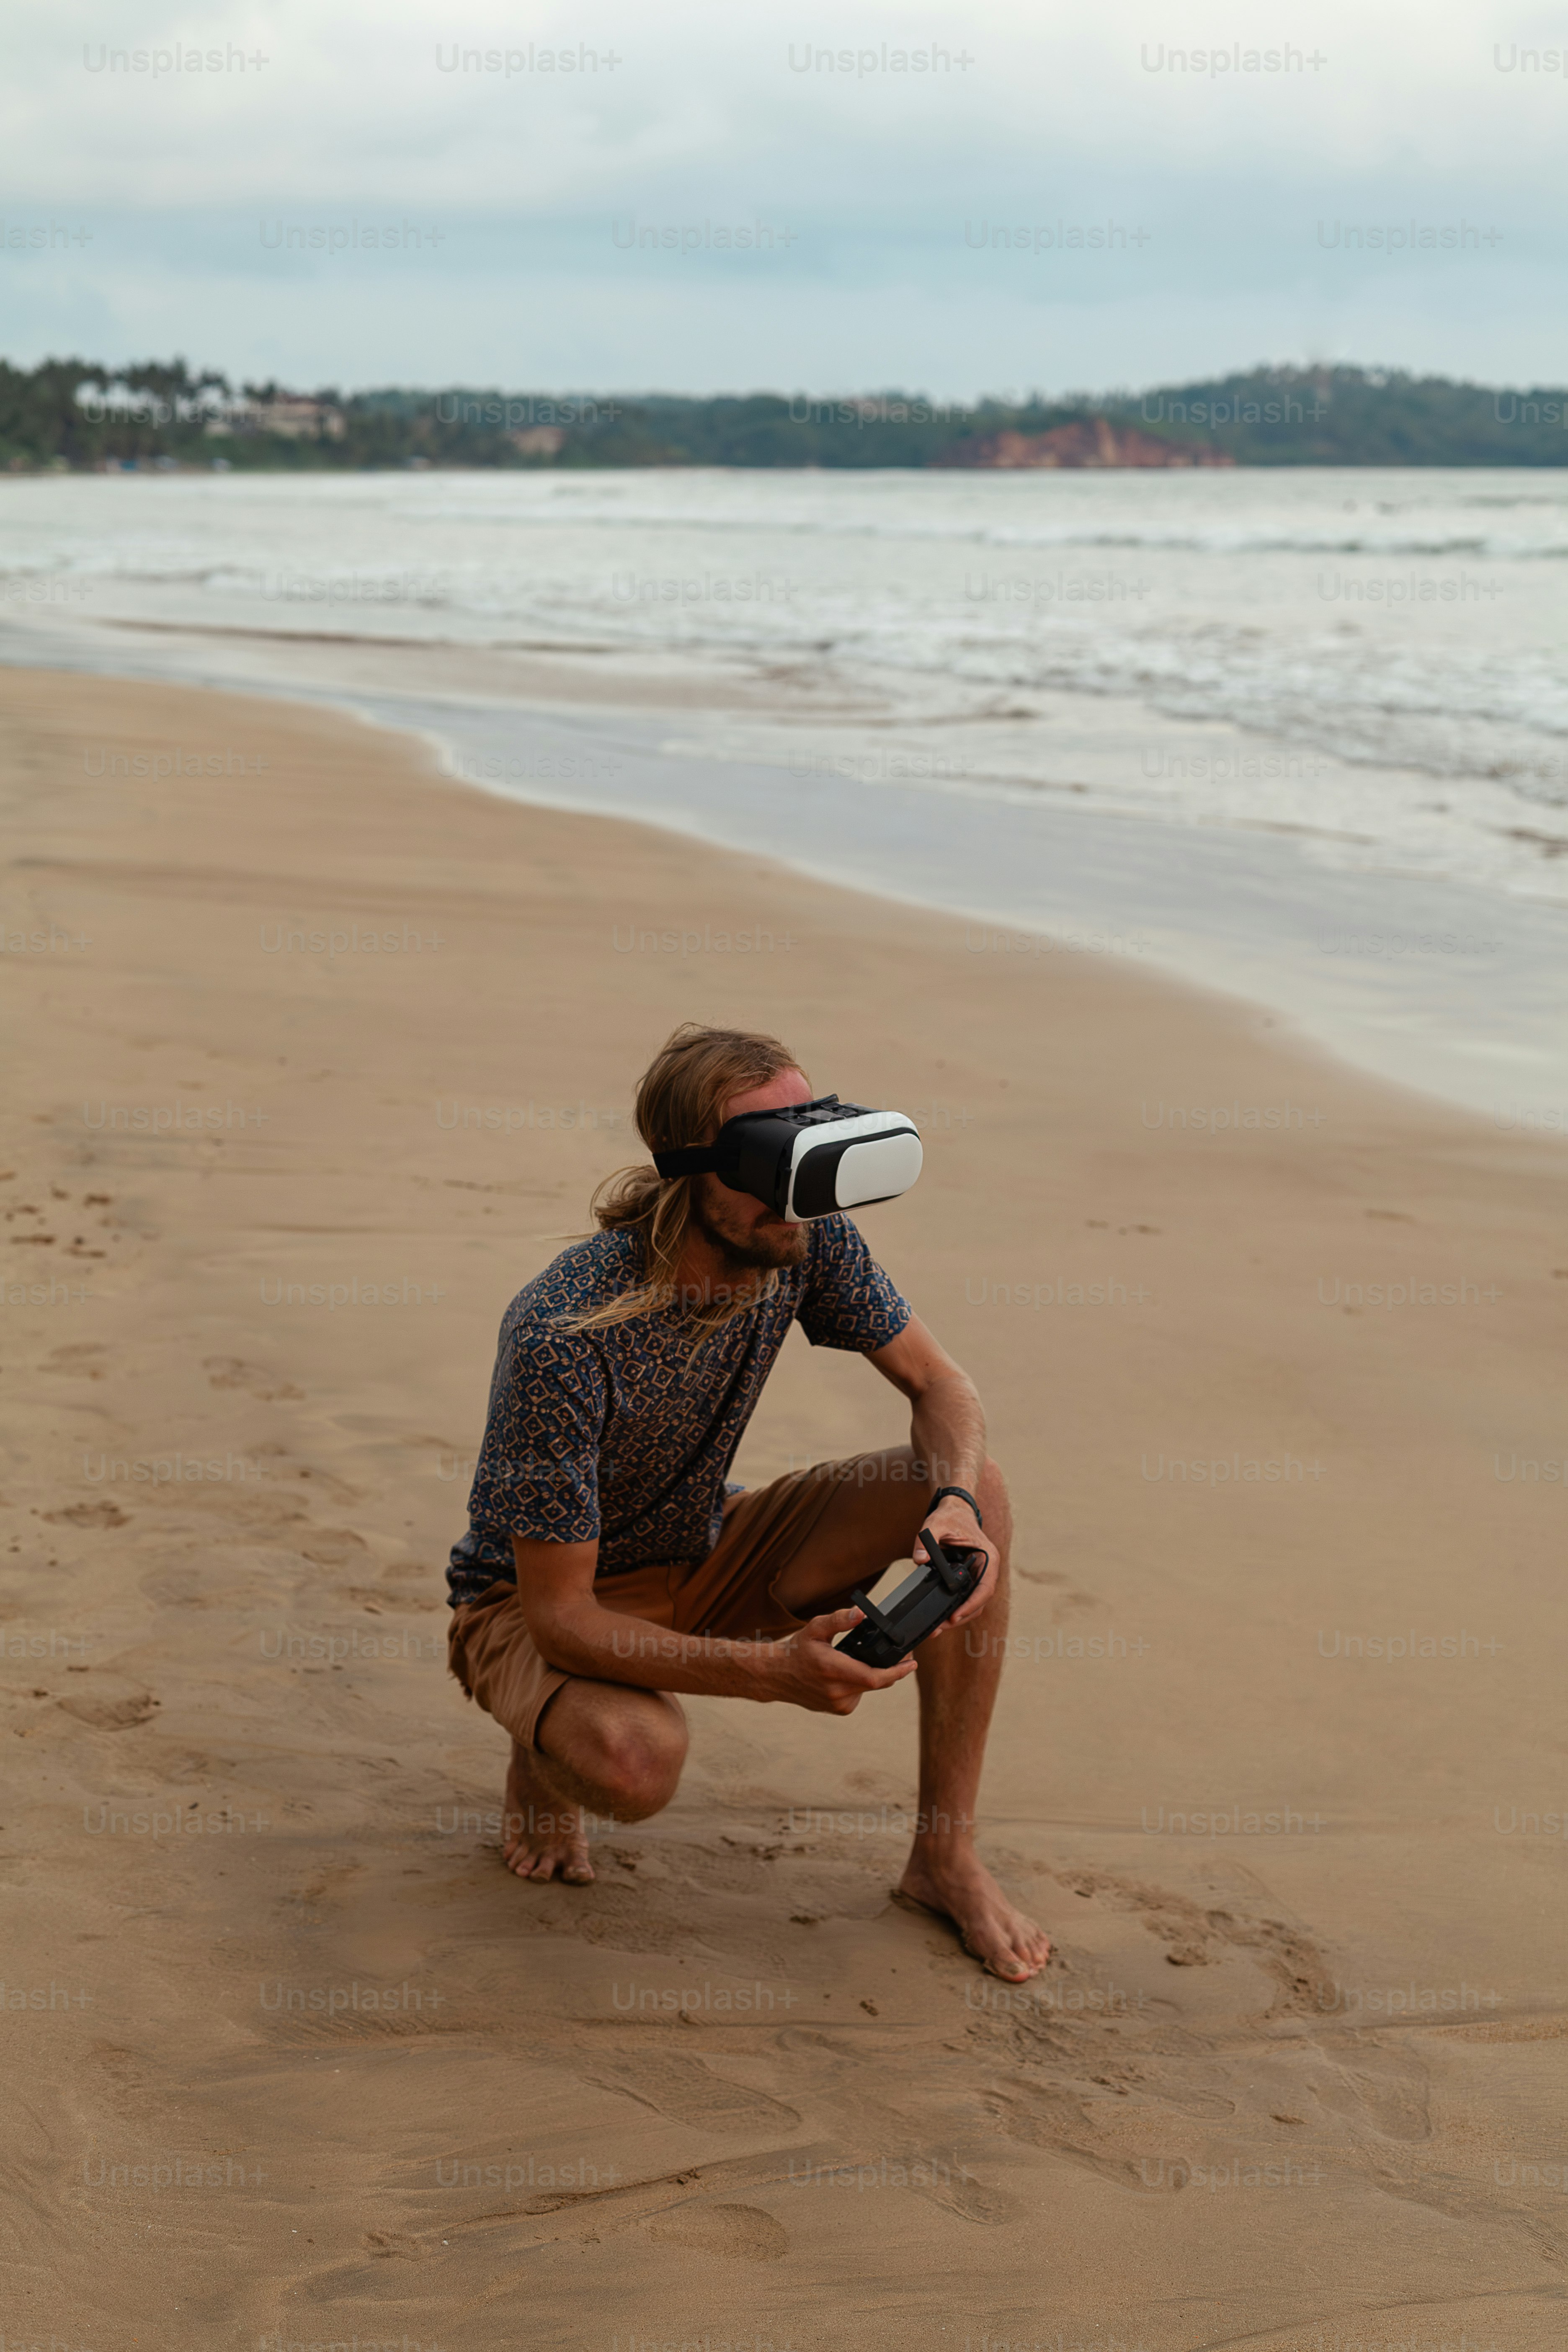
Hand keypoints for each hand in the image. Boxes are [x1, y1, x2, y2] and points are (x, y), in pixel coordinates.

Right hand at [763, 1607, 918, 1713]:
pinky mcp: (838, 1710)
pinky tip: (851, 1674)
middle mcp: (837, 1691)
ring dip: (873, 1675)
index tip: (912, 1664)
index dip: (897, 1672)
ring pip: (868, 1688)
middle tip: (901, 1656)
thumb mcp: (815, 1628)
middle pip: (876, 1682)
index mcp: (833, 1670)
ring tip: (862, 1660)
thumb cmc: (797, 1650)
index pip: (874, 1677)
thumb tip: (861, 1613)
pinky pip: (859, 1695)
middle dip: (891, 1670)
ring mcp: (838, 1704)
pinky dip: (861, 1683)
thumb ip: (839, 1620)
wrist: (778, 1676)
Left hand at [916, 1501, 996, 1633]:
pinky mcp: (971, 1579)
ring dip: (958, 1616)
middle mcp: (988, 1569)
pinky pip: (967, 1597)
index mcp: (988, 1557)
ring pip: (974, 1603)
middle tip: (941, 1627)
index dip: (971, 1605)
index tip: (955, 1616)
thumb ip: (925, 1540)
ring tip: (939, 1627)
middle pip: (979, 1601)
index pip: (984, 1588)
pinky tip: (942, 1616)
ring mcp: (980, 1575)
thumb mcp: (935, 1524)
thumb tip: (919, 1559)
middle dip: (962, 1616)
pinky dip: (956, 1607)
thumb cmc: (950, 1517)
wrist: (955, 1511)